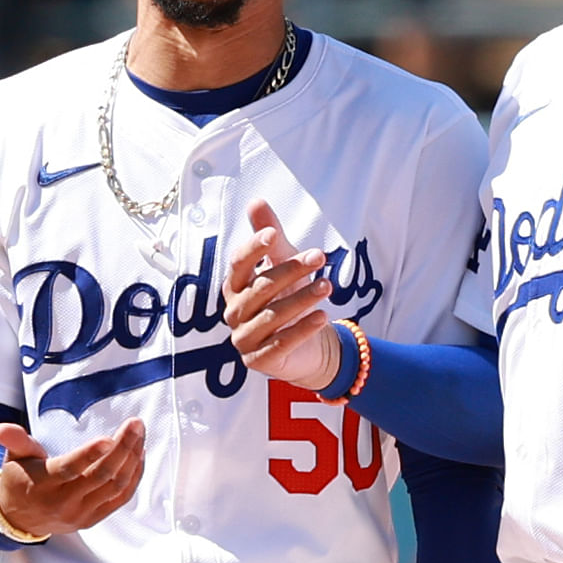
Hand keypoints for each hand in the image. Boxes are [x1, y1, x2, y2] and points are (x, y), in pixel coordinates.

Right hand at [0, 419, 144, 540]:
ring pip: (115, 487)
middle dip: (123, 449)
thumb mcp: (13, 458)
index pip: (71, 469)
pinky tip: (138, 456)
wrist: (19, 518)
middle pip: (101, 476)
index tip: (109, 438)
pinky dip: (133, 477)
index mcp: (44, 484)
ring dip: (132, 460)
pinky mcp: (94, 519)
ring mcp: (82, 514)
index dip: (90, 454)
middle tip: (136, 425)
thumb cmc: (20, 480)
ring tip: (140, 436)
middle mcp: (64, 502)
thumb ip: (15, 441)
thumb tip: (2, 428)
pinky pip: (120, 498)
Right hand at [225, 199, 343, 389]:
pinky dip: (303, 329)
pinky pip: (282, 343)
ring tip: (328, 286)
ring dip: (302, 299)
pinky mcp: (259, 360)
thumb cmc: (290, 300)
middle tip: (319, 256)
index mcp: (235, 286)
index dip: (253, 248)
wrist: (308, 348)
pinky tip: (323, 316)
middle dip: (291, 270)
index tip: (273, 234)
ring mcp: (244, 338)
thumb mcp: (283, 265)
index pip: (238, 264)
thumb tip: (256, 202)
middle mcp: (234, 312)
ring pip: (272, 316)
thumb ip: (270, 239)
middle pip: (261, 288)